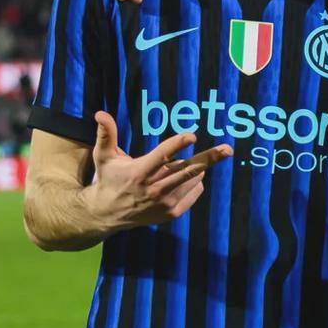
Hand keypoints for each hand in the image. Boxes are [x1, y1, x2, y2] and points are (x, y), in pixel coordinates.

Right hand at [86, 114, 231, 230]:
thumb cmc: (108, 180)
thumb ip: (106, 134)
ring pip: (193, 179)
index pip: (162, 156)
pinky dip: (195, 183)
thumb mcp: (104, 157)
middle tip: (227, 149)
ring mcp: (165, 203)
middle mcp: (155, 189)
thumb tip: (100, 113)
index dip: (177, 144)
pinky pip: (194, 192)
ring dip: (195, 169)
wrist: (108, 214)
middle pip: (187, 170)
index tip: (191, 135)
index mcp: (140, 172)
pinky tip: (184, 180)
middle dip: (209, 158)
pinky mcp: (172, 213)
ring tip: (182, 166)